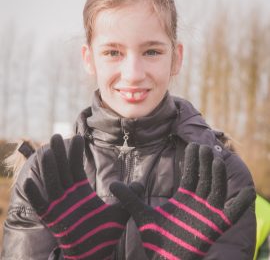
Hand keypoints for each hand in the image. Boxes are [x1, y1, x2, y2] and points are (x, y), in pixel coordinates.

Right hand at [24, 134, 128, 259]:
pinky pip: (40, 205)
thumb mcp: (119, 214)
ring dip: (48, 168)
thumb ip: (128, 197)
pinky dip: (34, 195)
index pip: (76, 167)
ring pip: (52, 182)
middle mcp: (69, 196)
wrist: (93, 254)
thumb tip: (140, 184)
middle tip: (57, 136)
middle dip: (59, 154)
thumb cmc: (103, 234)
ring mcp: (59, 206)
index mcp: (82, 192)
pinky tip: (29, 182)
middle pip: (62, 170)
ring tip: (47, 151)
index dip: (75, 153)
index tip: (77, 137)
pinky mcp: (51, 219)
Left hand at [110, 143, 255, 259]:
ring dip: (218, 175)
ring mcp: (208, 214)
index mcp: (183, 198)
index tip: (194, 145)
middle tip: (204, 146)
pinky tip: (247, 192)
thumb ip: (129, 199)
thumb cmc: (156, 239)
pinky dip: (240, 204)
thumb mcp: (141, 214)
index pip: (191, 175)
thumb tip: (111, 184)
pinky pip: (232, 214)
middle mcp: (197, 203)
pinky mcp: (215, 227)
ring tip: (215, 159)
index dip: (193, 161)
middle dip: (205, 163)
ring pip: (216, 190)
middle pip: (204, 178)